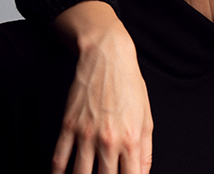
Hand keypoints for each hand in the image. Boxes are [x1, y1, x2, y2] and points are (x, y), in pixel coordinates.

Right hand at [51, 1, 152, 173]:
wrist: (108, 59)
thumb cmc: (130, 86)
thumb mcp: (147, 117)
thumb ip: (146, 149)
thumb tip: (143, 171)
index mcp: (132, 139)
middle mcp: (109, 140)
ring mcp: (86, 134)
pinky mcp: (68, 126)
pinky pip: (59, 158)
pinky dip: (58, 172)